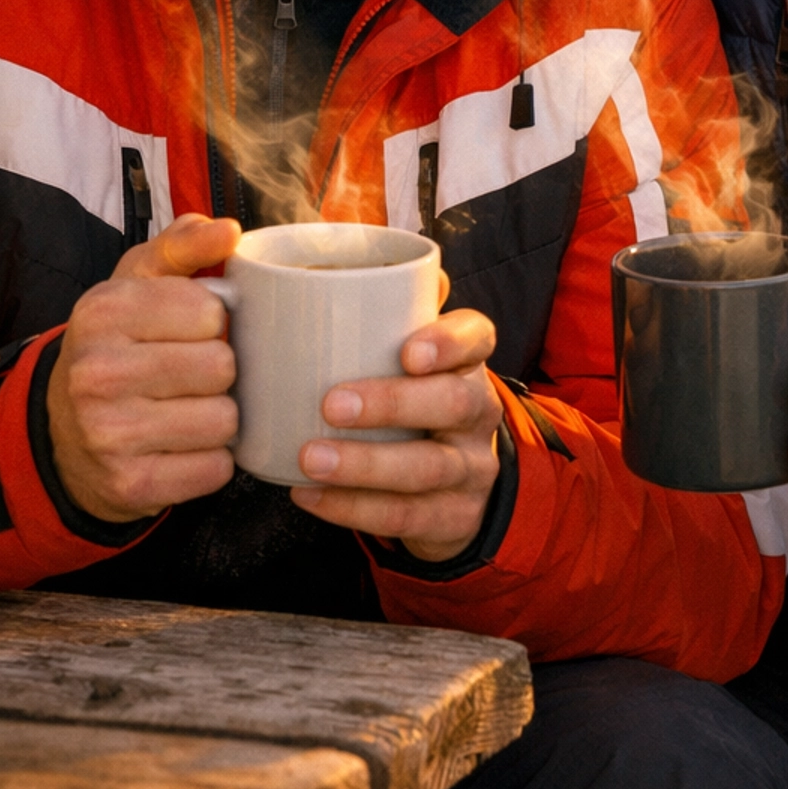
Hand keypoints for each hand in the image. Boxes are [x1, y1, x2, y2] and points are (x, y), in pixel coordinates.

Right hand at [46, 215, 241, 522]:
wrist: (63, 434)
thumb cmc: (115, 347)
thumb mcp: (135, 285)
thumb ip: (182, 246)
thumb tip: (228, 231)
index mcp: (102, 312)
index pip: (212, 310)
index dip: (213, 322)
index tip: (189, 332)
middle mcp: (97, 372)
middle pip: (222, 366)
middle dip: (219, 371)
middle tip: (190, 376)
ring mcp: (109, 434)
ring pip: (224, 420)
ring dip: (218, 418)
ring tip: (187, 410)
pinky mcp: (129, 485)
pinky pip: (215, 469)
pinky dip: (209, 461)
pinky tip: (181, 448)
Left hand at [291, 301, 501, 562]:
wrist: (456, 486)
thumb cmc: (415, 402)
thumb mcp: (414, 358)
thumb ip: (387, 314)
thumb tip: (339, 270)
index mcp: (468, 363)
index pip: (477, 337)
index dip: (449, 342)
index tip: (408, 350)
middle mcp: (479, 412)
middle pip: (454, 403)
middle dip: (393, 403)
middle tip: (331, 403)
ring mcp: (470, 469)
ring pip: (427, 467)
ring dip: (364, 464)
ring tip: (310, 458)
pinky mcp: (452, 518)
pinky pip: (405, 518)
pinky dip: (351, 508)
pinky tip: (308, 494)